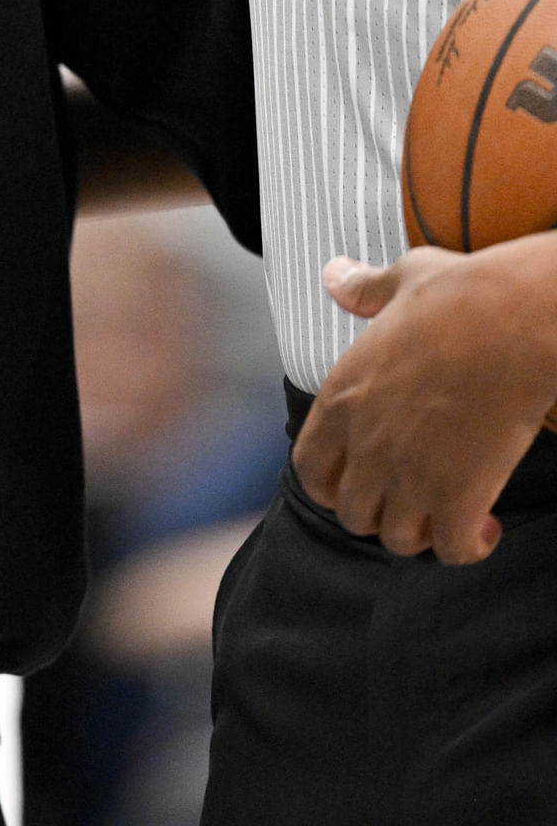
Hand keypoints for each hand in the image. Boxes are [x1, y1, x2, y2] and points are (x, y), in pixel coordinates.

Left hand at [293, 236, 556, 562]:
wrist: (514, 321)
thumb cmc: (461, 298)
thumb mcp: (401, 281)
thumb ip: (364, 289)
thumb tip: (335, 275)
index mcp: (342, 398)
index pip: (309, 470)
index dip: (331, 483)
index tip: (358, 478)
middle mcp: (366, 445)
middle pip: (352, 514)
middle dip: (379, 511)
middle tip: (409, 496)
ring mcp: (410, 475)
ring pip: (397, 540)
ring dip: (421, 532)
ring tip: (445, 511)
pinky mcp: (459, 496)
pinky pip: (451, 551)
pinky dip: (468, 547)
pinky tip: (484, 525)